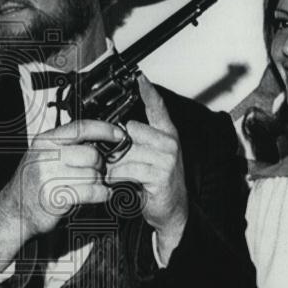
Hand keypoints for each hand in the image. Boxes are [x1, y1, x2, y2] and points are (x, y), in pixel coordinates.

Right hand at [0, 120, 123, 270]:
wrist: (14, 210)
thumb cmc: (33, 183)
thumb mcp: (44, 156)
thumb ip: (68, 146)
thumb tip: (101, 139)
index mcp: (45, 141)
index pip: (81, 128)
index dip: (104, 129)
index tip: (120, 134)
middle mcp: (46, 156)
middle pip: (91, 154)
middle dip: (100, 165)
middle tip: (96, 172)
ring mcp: (50, 177)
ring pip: (93, 175)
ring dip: (99, 183)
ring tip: (90, 186)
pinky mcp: (57, 197)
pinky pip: (92, 192)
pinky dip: (101, 194)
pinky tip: (98, 195)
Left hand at [104, 75, 187, 260]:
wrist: (172, 210)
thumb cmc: (157, 183)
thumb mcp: (148, 157)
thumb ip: (137, 141)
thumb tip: (115, 133)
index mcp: (167, 134)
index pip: (158, 107)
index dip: (148, 91)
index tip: (140, 77)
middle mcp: (169, 142)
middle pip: (131, 131)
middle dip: (117, 147)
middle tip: (115, 161)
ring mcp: (167, 158)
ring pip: (128, 151)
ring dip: (115, 165)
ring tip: (116, 175)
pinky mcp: (161, 174)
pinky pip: (129, 169)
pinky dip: (118, 177)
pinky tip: (118, 183)